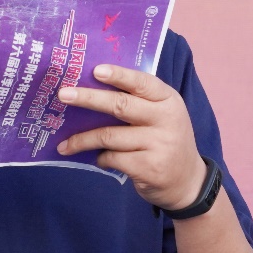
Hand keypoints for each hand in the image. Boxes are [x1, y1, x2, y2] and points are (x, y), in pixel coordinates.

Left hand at [55, 64, 205, 210]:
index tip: (95, 70)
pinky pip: (113, 158)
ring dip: (82, 140)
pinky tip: (98, 159)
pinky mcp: (149, 168)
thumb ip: (138, 103)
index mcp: (168, 100)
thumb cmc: (165, 141)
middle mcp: (166, 119)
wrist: (188, 183)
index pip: (142, 82)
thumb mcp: (162, 117)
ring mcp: (159, 144)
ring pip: (109, 136)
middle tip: (63, 95)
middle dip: (88, 98)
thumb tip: (90, 90)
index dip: (119, 75)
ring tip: (65, 145)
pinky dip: (101, 158)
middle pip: (120, 105)